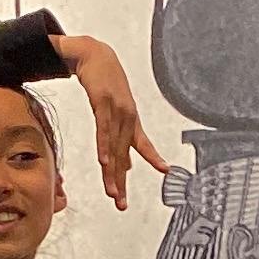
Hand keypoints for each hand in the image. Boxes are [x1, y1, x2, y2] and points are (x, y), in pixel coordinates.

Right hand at [54, 35, 168, 211]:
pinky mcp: (102, 103)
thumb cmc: (104, 81)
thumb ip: (115, 134)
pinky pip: (102, 130)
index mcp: (131, 119)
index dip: (154, 157)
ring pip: (113, 147)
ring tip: (112, 192)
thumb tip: (120, 160)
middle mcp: (127, 117)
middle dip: (122, 181)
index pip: (143, 144)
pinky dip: (103, 147)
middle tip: (121, 204)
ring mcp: (116, 111)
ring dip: (112, 172)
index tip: (165, 171)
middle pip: (124, 155)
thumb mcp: (111, 108)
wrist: (93, 54)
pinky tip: (104, 163)